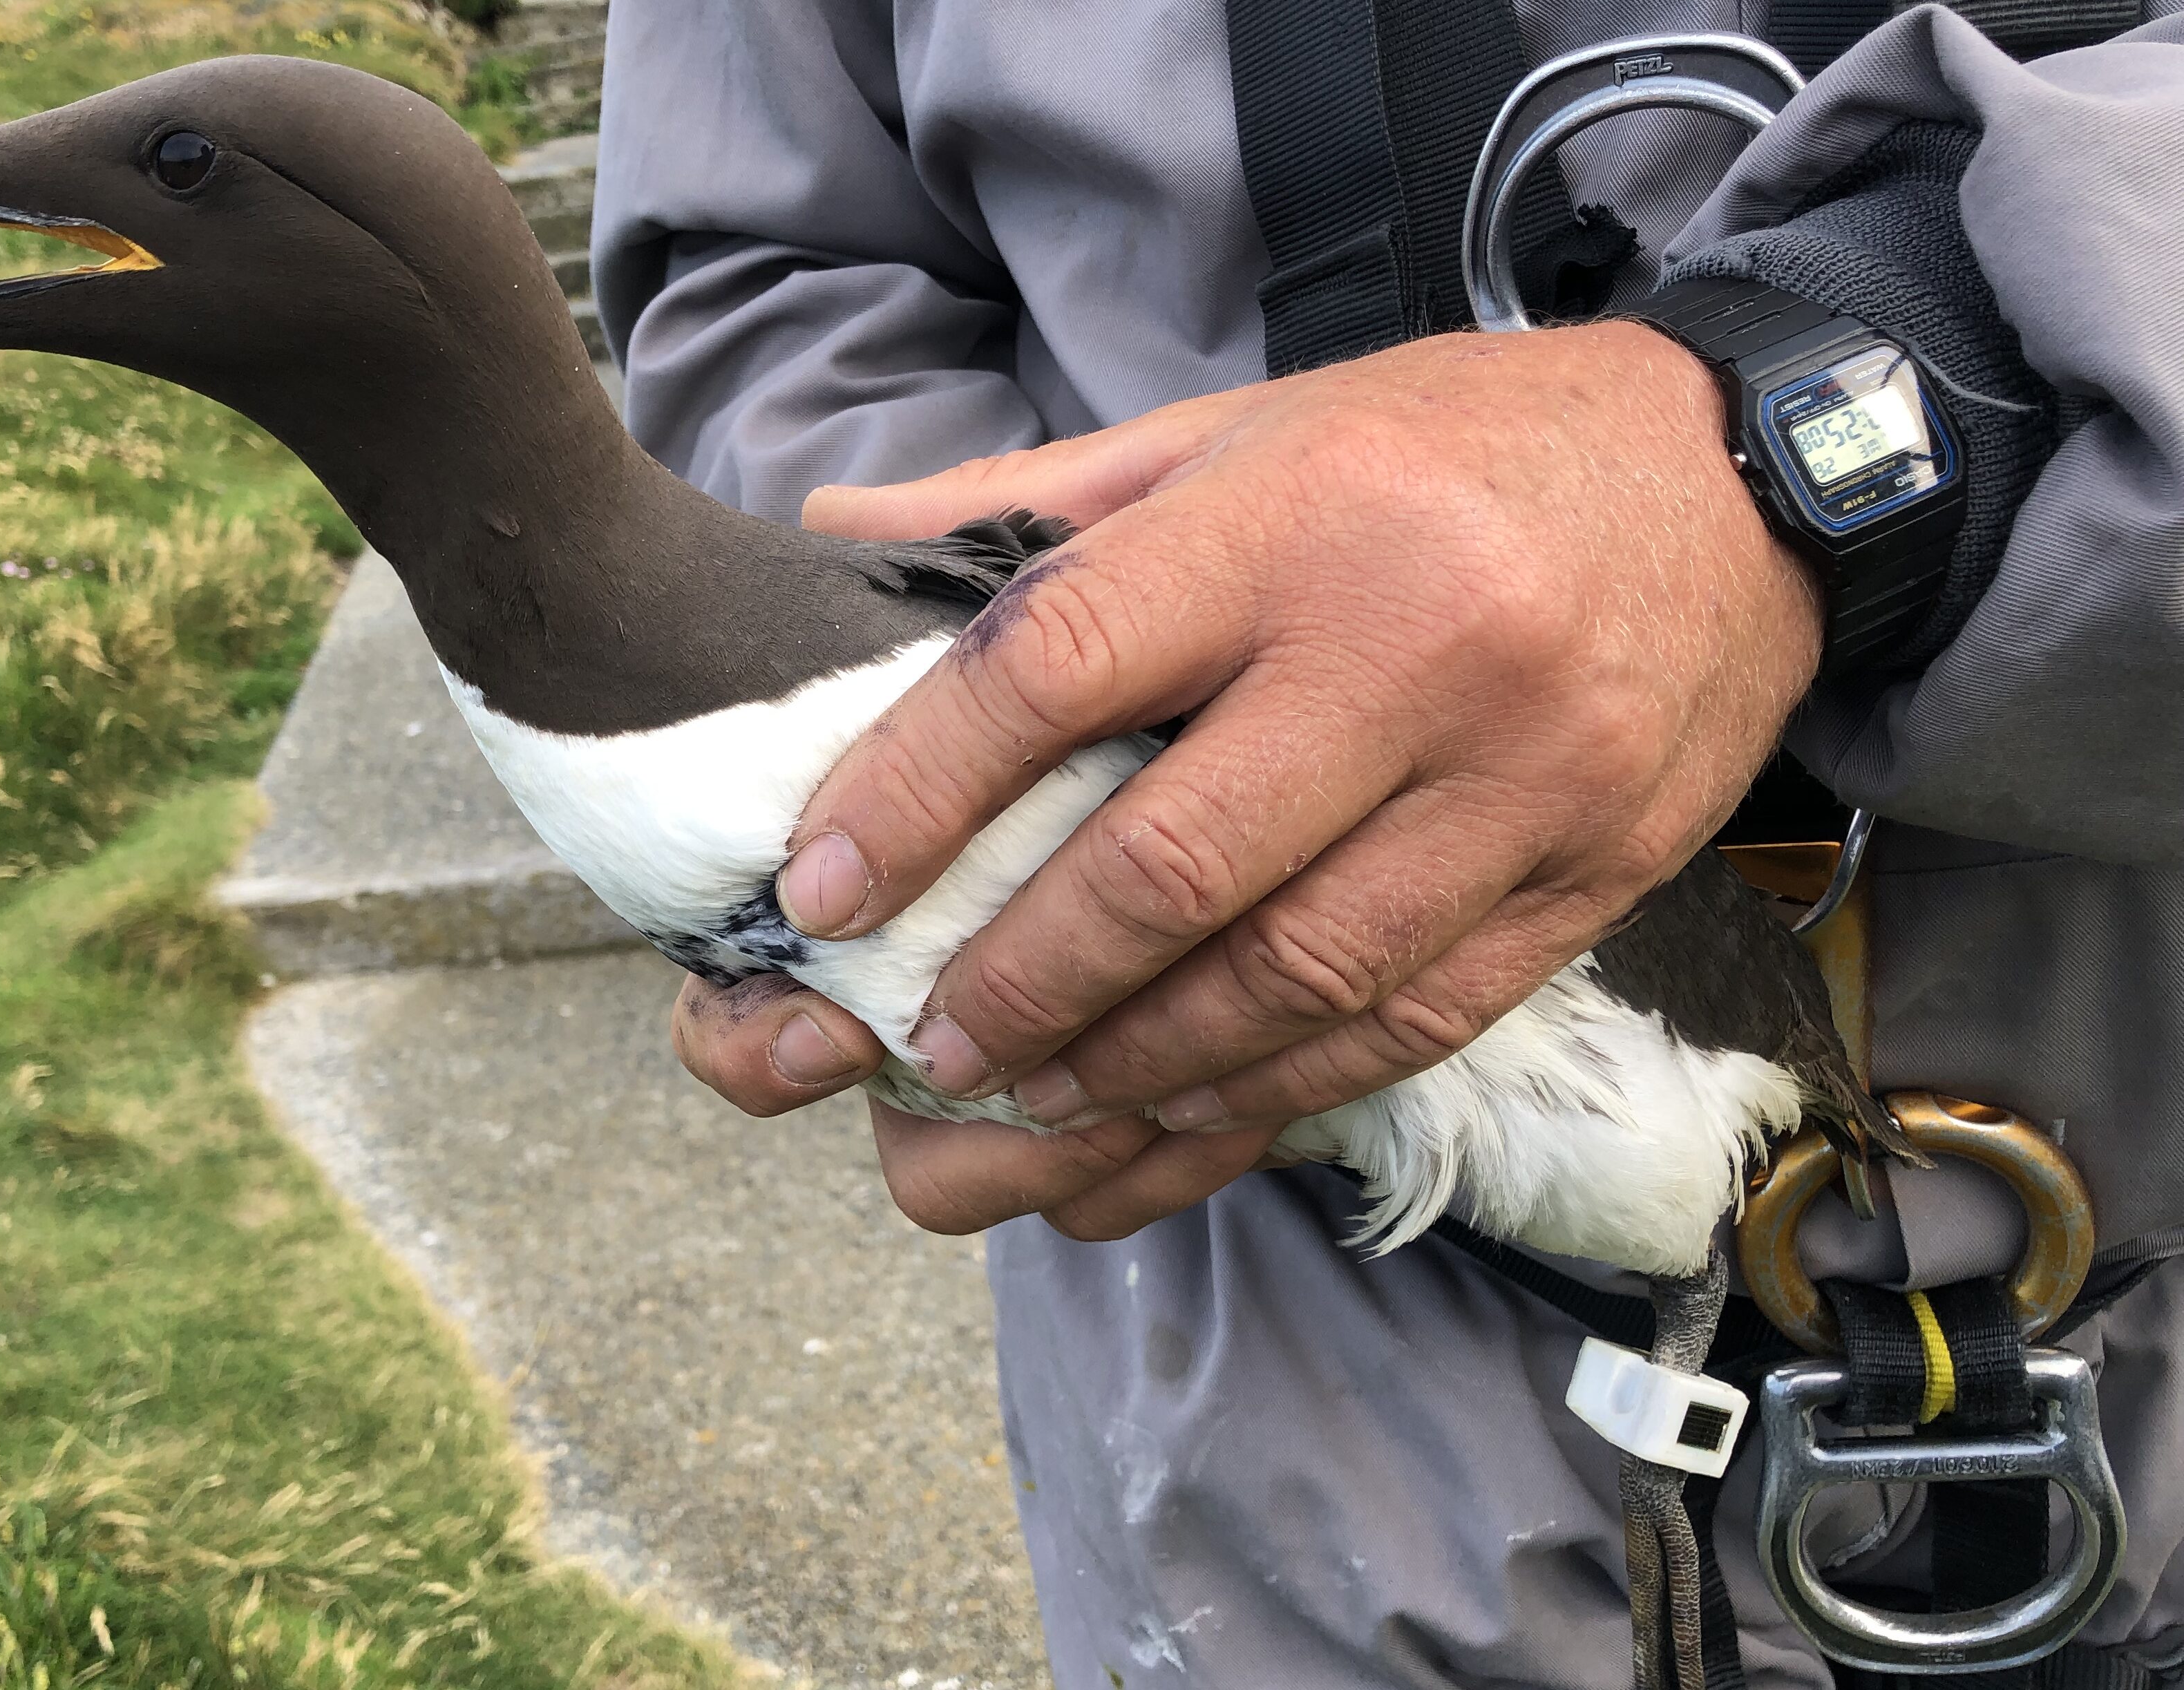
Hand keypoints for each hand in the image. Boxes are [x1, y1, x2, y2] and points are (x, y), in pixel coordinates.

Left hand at [672, 321, 1821, 1239]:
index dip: (915, 795)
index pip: (1059, 670)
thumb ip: (1042, 503)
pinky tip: (1179, 1106)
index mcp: (1295, 518)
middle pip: (1172, 866)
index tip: (823, 891)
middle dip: (1021, 980)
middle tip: (921, 1040)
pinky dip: (1277, 1088)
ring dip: (1136, 1065)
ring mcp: (1522, 780)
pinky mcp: (1592, 878)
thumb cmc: (1453, 445)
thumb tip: (836, 545)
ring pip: (1293, 977)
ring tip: (1027, 1096)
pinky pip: (1411, 1021)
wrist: (1747, 474)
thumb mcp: (1243, 425)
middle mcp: (1415, 652)